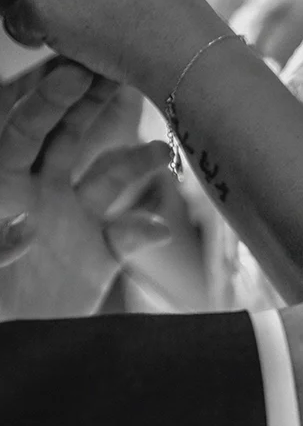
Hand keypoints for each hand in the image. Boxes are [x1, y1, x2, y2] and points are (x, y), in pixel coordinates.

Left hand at [0, 61, 171, 316]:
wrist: (10, 352)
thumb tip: (25, 223)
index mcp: (3, 183)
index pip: (24, 131)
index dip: (49, 101)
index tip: (73, 73)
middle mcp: (39, 193)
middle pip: (69, 137)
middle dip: (95, 105)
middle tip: (121, 76)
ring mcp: (71, 222)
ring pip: (109, 178)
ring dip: (137, 162)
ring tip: (163, 151)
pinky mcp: (97, 257)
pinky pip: (128, 235)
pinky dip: (146, 230)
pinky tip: (159, 229)